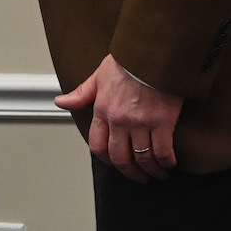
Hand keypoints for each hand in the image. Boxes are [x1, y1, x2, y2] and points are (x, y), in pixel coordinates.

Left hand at [54, 54, 181, 182]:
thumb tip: (60, 102)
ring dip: (150, 171)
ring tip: (157, 174)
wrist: (151, 54)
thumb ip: (81, 94)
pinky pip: (163, 151)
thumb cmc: (127, 62)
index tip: (116, 164)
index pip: (98, 145)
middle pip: (121, 157)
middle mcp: (119, 121)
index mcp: (102, 111)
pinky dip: (166, 161)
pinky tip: (170, 164)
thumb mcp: (98, 76)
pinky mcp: (162, 122)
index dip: (107, 160)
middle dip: (130, 172)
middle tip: (138, 177)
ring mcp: (141, 124)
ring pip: (143, 158)